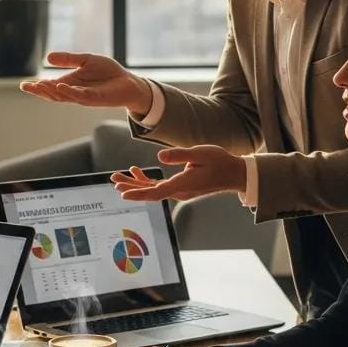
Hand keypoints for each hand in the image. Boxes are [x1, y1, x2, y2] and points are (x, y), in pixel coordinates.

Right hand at [19, 52, 152, 114]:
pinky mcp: (96, 98)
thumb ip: (68, 59)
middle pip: (53, 95)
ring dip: (52, 92)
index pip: (50, 88)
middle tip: (28, 86)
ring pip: (64, 96)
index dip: (37, 88)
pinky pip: (80, 96)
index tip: (23, 85)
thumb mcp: (86, 60)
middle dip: (40, 91)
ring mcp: (84, 97)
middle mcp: (75, 93)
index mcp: (70, 84)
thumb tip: (48, 57)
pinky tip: (61, 85)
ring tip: (41, 85)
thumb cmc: (108, 73)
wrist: (128, 82)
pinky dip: (69, 91)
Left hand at [111, 145, 246, 201]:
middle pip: (150, 192)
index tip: (123, 193)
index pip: (156, 191)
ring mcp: (179, 190)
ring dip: (135, 184)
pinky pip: (159, 186)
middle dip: (130, 187)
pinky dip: (146, 180)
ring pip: (152, 189)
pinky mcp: (180, 187)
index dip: (138, 192)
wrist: (234, 173)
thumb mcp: (200, 153)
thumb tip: (159, 158)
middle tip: (114, 181)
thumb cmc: (219, 162)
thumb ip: (179, 155)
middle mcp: (179, 191)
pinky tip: (136, 172)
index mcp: (182, 184)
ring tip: (117, 178)